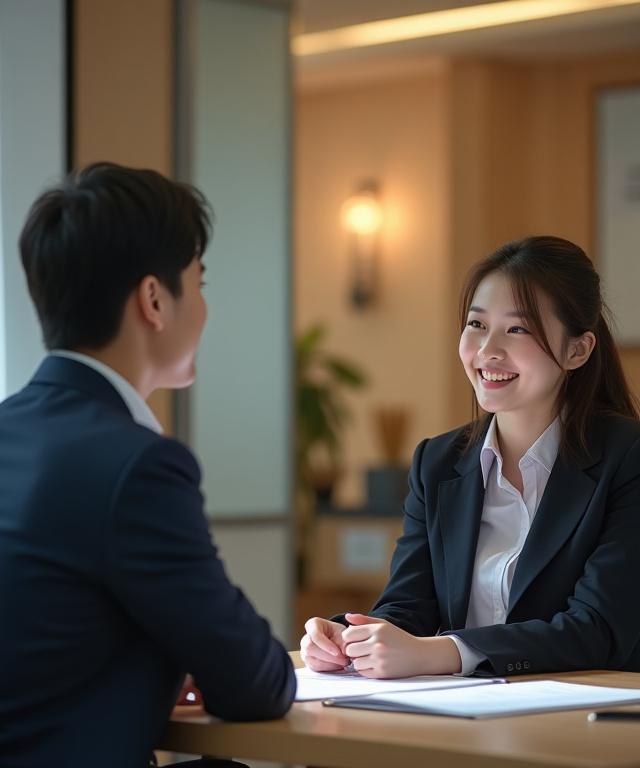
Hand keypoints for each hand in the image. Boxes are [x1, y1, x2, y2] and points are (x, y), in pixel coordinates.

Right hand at [300, 617, 349, 671]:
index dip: (326, 645)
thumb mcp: (342, 632)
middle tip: (344, 659)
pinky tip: (338, 665)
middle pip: (311, 649)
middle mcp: (306, 638)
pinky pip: (316, 668)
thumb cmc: (337, 633)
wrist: (335, 639)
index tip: (337, 652)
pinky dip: (329, 668)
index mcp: (312, 625)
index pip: (315, 635)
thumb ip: (342, 640)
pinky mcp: (308, 662)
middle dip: (329, 657)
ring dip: (330, 664)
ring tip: (343, 662)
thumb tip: (343, 651)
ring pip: (313, 661)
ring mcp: (305, 651)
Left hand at [342, 613, 461, 677]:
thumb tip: (347, 617)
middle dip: (353, 650)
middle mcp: (378, 644)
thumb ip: (363, 620)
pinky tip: (373, 664)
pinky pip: (363, 672)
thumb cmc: (399, 638)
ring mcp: (380, 659)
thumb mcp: (383, 624)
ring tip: (368, 657)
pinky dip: (365, 669)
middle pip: (349, 649)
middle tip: (361, 649)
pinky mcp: (382, 673)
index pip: (348, 634)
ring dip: (359, 661)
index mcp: (377, 630)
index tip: (354, 639)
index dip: (348, 637)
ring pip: (355, 662)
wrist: (419, 654)